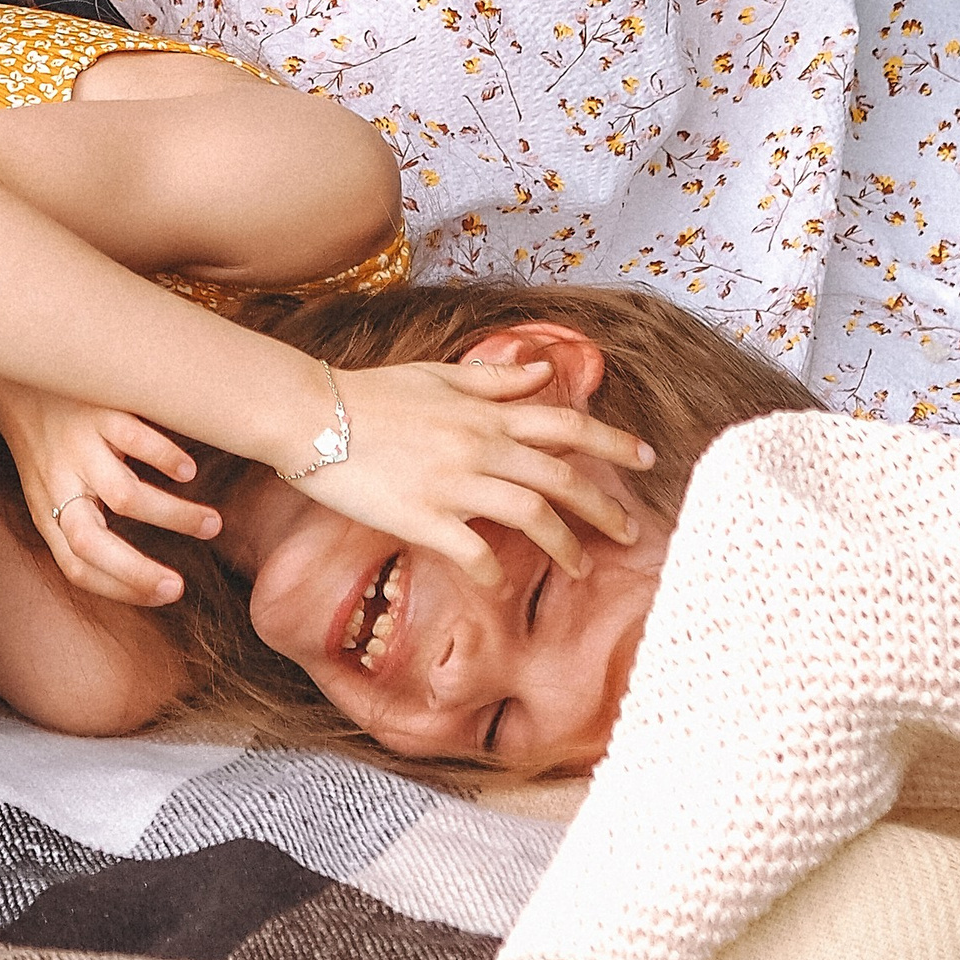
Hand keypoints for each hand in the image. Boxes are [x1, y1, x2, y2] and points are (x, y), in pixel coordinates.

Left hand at [0, 379, 220, 608]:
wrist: (14, 376)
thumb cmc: (44, 444)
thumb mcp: (49, 489)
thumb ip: (82, 522)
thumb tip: (141, 572)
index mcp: (47, 511)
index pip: (76, 568)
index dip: (120, 590)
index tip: (164, 595)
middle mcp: (59, 482)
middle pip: (92, 543)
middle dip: (139, 572)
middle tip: (180, 587)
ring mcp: (78, 446)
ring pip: (125, 495)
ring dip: (173, 516)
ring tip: (211, 524)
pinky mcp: (96, 410)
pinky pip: (135, 439)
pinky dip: (166, 459)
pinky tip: (187, 471)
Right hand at [296, 354, 653, 590]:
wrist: (313, 415)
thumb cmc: (372, 394)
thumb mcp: (437, 376)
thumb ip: (494, 380)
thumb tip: (544, 374)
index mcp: (484, 411)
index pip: (565, 423)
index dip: (612, 440)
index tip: (647, 458)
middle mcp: (478, 446)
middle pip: (560, 476)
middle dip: (603, 505)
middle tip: (630, 532)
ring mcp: (453, 483)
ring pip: (530, 514)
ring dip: (565, 544)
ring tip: (582, 566)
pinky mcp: (423, 517)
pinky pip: (474, 552)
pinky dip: (494, 572)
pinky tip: (502, 584)